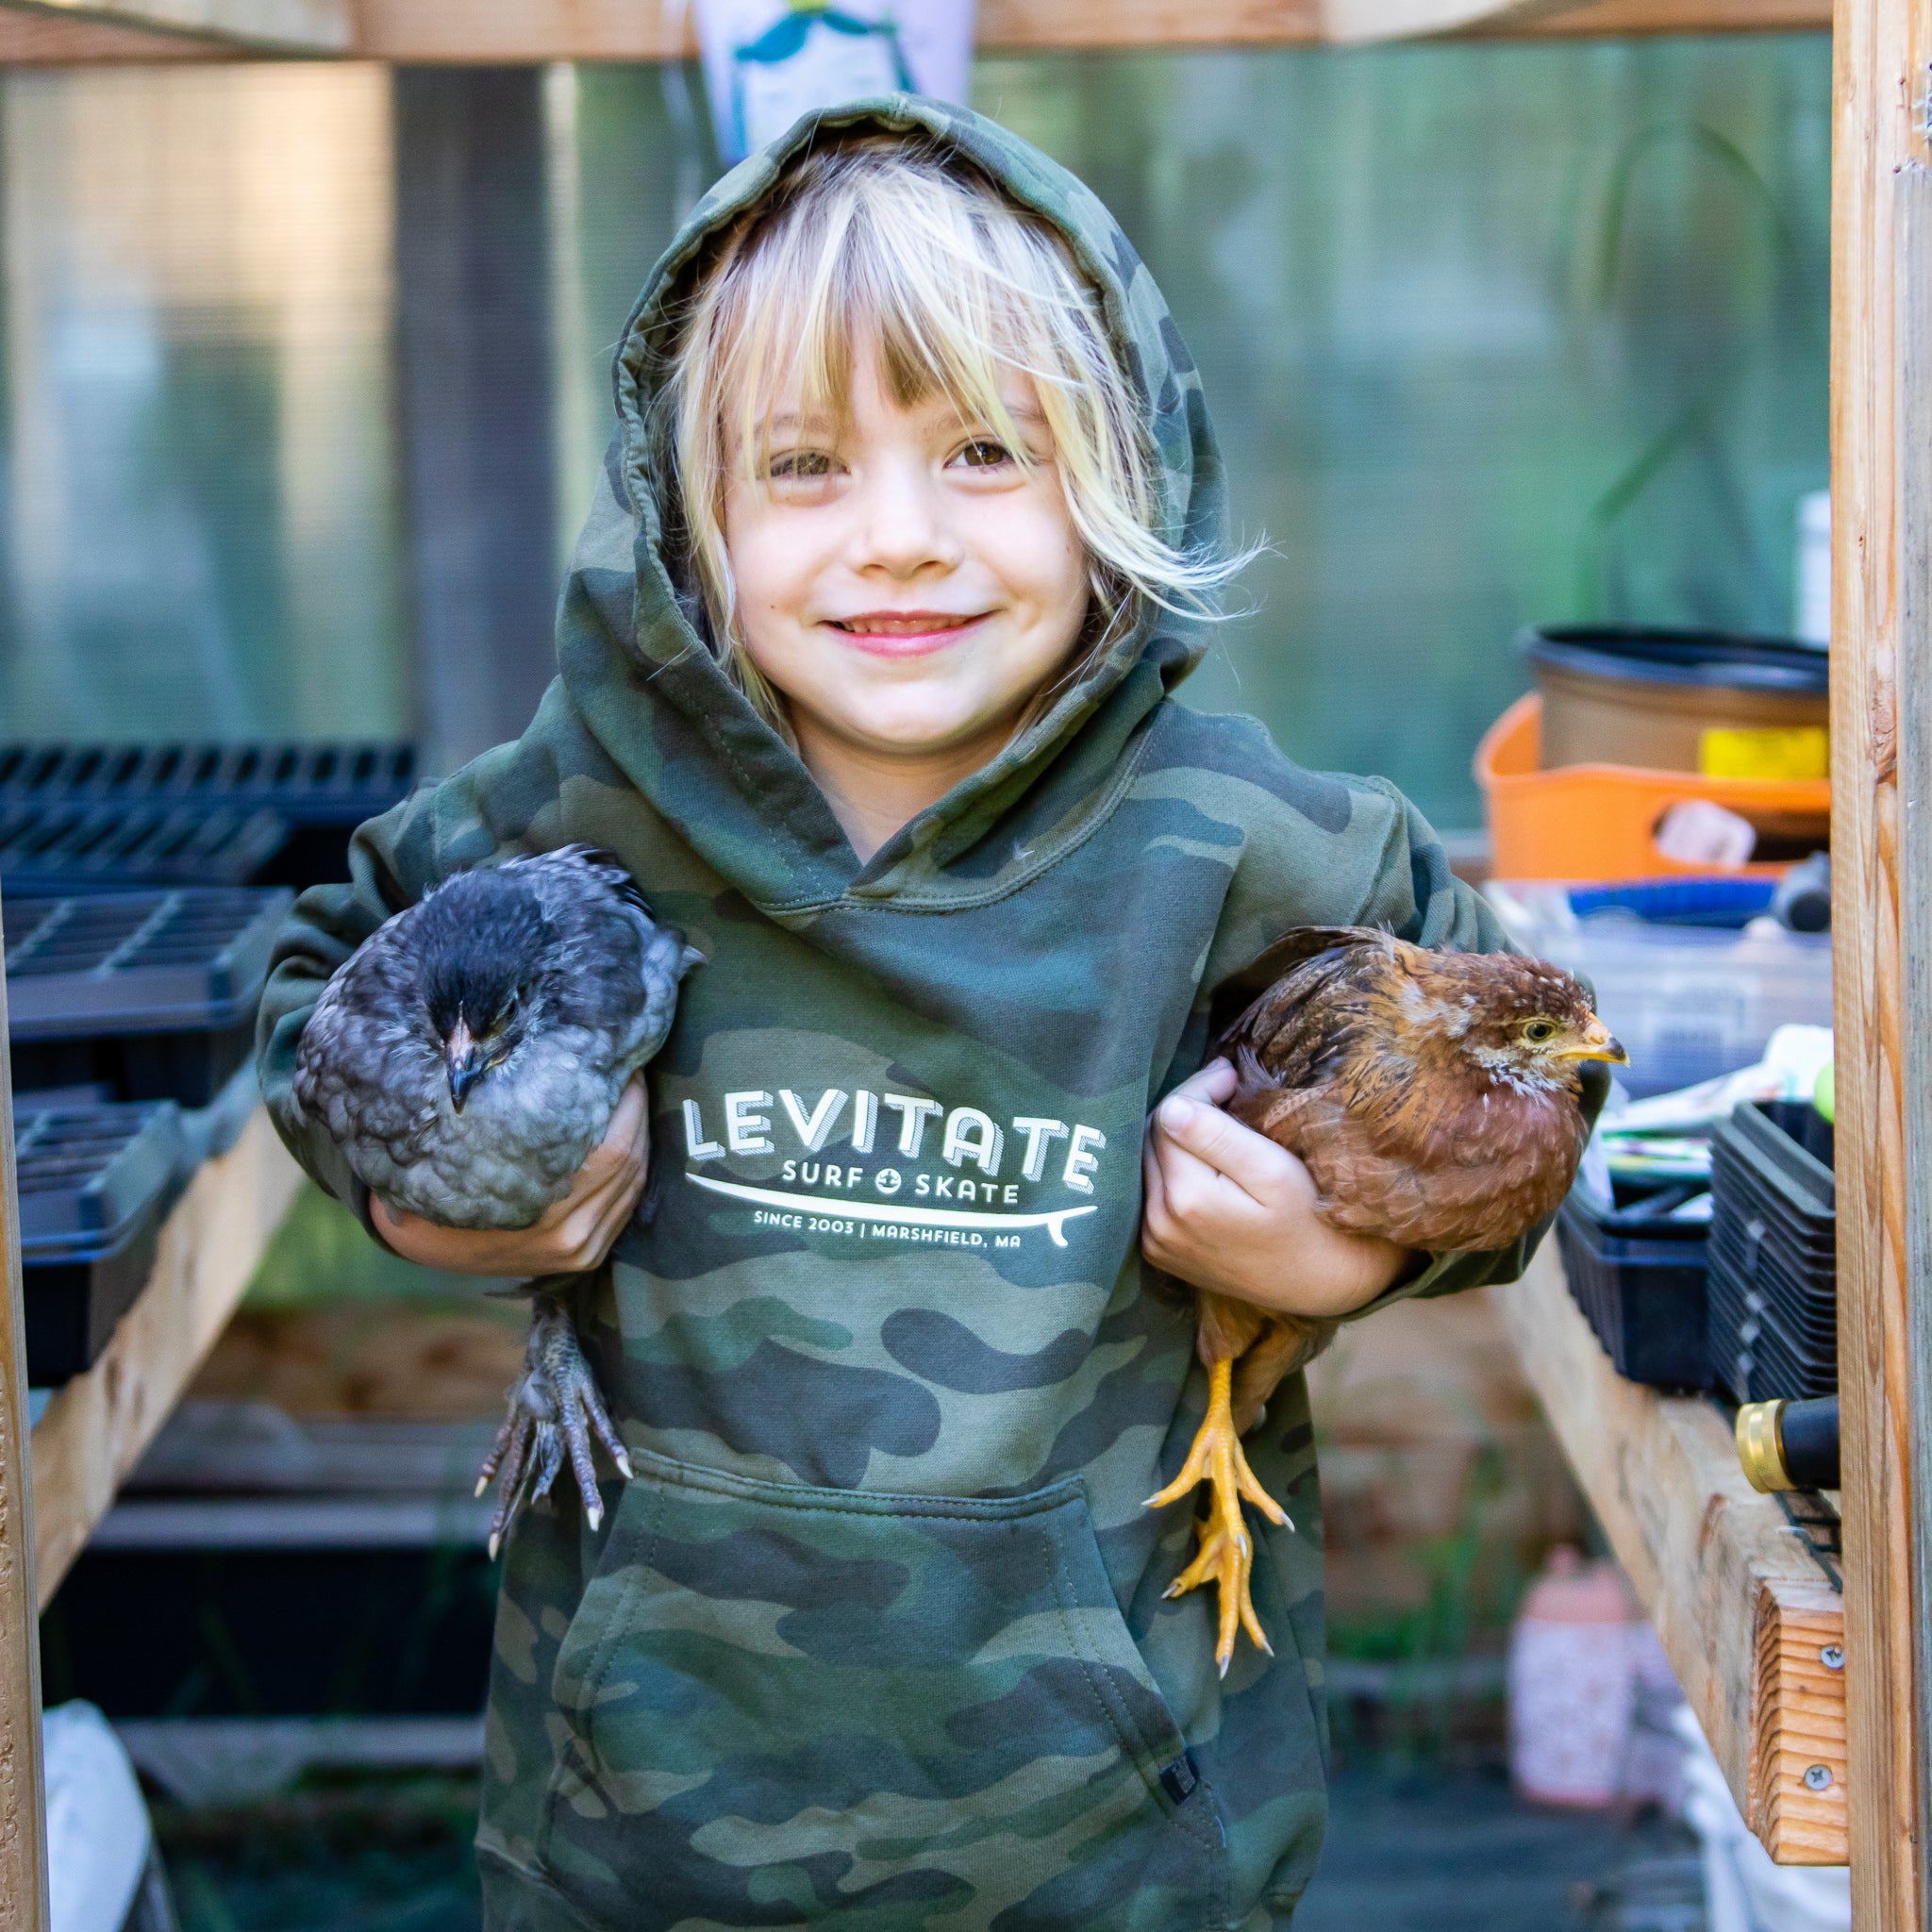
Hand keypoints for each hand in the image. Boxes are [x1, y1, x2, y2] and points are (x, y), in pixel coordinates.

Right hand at [371, 1077, 650, 1276]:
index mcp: (540, 1204)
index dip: (627, 1100)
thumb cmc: (443, 1174)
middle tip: (631, 1070)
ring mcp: (580, 1247)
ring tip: (631, 1095)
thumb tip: (550, 1052)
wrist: (427, 1240)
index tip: (622, 1061)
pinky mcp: (587, 1256)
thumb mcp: (465, 1142)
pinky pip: (627, 1202)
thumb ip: (509, 1114)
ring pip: (635, 1180)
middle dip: (637, 1109)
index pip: (613, 1145)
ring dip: (640, 1134)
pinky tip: (628, 1134)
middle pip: (629, 1159)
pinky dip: (634, 1167)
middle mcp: (567, 1232)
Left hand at [1141, 1060, 1413, 1317]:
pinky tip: (1201, 1159)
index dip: (1199, 1089)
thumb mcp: (1273, 1171)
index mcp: (1185, 1198)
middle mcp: (1158, 1221)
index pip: (1169, 1115)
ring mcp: (1154, 1239)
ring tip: (1216, 1122)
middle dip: (1185, 1108)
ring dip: (1175, 1137)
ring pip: (1148, 1162)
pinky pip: (1150, 1191)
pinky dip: (1170, 1167)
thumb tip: (1173, 1106)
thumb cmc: (1306, 1219)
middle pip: (1152, 1138)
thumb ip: (1218, 1136)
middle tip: (1225, 1091)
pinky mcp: (1157, 1249)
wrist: (1316, 1282)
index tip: (1231, 1077)